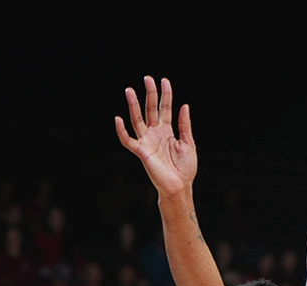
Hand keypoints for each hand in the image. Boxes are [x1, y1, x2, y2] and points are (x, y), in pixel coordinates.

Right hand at [114, 77, 197, 197]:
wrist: (180, 187)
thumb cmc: (185, 168)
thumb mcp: (189, 143)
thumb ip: (184, 125)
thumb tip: (184, 105)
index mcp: (167, 131)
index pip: (165, 108)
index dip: (165, 95)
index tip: (164, 80)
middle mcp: (155, 133)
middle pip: (150, 109)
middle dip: (149, 94)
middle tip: (147, 78)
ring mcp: (147, 141)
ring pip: (137, 119)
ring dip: (133, 105)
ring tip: (129, 90)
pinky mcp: (141, 152)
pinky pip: (128, 140)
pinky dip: (122, 130)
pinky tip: (118, 119)